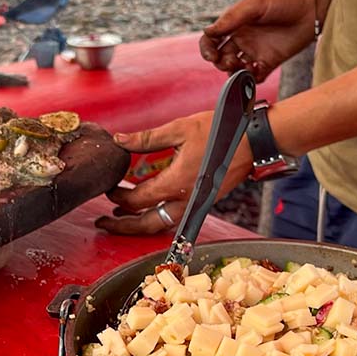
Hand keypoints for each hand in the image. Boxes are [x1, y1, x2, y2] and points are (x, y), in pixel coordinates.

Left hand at [95, 112, 253, 235]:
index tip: (108, 188)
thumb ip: (145, 139)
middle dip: (121, 226)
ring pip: (161, 225)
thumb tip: (118, 139)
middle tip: (101, 222)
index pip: (137, 199)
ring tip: (119, 220)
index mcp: (177, 183)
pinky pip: (174, 219)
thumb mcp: (179, 129)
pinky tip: (146, 210)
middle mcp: (186, 200)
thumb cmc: (220, 131)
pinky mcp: (204, 202)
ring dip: (138, 225)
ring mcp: (197, 204)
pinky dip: (156, 219)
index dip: (118, 196)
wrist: (255, 140)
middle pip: (146, 224)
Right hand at [198, 0, 318, 81]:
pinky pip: (255, 76)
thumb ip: (231, 19)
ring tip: (243, 68)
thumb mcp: (255, 5)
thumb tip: (208, 32)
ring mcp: (256, 51)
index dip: (207, 49)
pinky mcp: (270, 61)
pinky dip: (251, 80)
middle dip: (221, 63)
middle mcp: (243, 39)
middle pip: (221, 57)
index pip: (212, 40)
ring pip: (236, 69)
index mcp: (235, 24)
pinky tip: (255, 74)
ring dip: (234, 73)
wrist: (312, 7)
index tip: (212, 55)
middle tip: (231, 62)